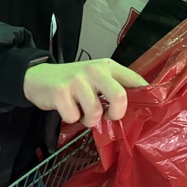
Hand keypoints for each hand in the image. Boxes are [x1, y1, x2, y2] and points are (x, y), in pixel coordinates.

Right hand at [23, 59, 147, 126]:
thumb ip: (116, 88)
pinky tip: (67, 108)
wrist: (39, 77)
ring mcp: (77, 80)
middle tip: (109, 116)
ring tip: (81, 110)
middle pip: (119, 97)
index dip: (146, 97)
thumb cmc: (74, 82)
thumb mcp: (97, 78)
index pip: (135, 80)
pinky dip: (71, 118)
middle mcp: (95, 71)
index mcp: (109, 67)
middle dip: (116, 114)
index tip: (148, 109)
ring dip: (88, 119)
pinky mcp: (60, 91)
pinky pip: (73, 117)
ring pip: (94, 113)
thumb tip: (138, 108)